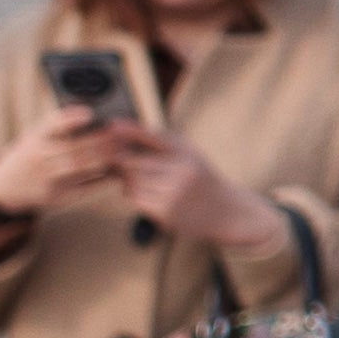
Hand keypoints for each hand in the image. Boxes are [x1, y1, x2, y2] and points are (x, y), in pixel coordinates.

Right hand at [0, 111, 121, 222]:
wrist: (6, 186)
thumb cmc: (32, 154)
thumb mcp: (36, 136)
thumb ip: (59, 127)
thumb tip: (96, 114)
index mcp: (34, 138)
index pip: (51, 125)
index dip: (70, 119)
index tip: (89, 113)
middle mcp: (38, 158)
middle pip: (72, 148)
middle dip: (99, 141)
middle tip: (121, 134)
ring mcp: (45, 178)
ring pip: (78, 167)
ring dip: (103, 158)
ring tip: (122, 150)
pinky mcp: (55, 197)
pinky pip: (82, 187)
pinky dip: (101, 179)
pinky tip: (116, 172)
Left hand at [113, 129, 291, 262]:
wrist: (227, 210)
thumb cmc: (202, 178)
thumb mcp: (189, 153)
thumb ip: (160, 142)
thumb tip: (121, 130)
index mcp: (186, 151)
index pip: (152, 135)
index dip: (128, 130)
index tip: (111, 125)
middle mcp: (181, 169)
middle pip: (133, 162)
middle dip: (122, 161)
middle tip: (117, 161)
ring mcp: (174, 192)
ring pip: (131, 182)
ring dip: (128, 181)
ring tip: (141, 180)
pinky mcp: (167, 212)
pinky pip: (136, 199)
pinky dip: (135, 195)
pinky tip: (147, 193)